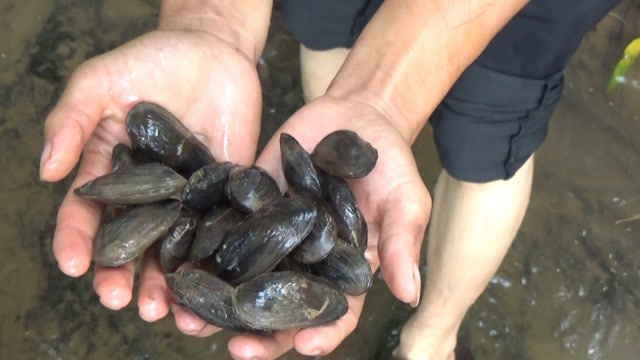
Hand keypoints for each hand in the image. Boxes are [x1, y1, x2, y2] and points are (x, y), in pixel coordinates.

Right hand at [40, 28, 261, 320]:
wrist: (214, 48)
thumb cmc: (150, 60)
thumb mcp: (100, 82)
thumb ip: (71, 121)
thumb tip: (47, 172)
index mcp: (110, 172)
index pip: (88, 214)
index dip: (77, 240)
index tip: (73, 266)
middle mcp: (148, 194)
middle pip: (132, 243)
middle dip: (124, 275)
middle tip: (123, 301)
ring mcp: (189, 197)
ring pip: (176, 249)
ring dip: (169, 283)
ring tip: (164, 311)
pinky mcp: (227, 192)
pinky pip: (222, 230)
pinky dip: (217, 259)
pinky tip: (214, 283)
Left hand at [191, 95, 432, 358]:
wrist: (354, 114)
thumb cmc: (389, 162)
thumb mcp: (405, 199)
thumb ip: (400, 243)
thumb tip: (408, 294)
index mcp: (344, 272)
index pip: (335, 314)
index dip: (321, 333)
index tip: (304, 345)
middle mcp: (305, 263)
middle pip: (279, 309)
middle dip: (258, 333)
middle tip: (237, 350)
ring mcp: (273, 238)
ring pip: (243, 280)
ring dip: (218, 304)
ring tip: (191, 319)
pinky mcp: (248, 208)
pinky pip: (223, 233)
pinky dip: (201, 251)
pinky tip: (177, 264)